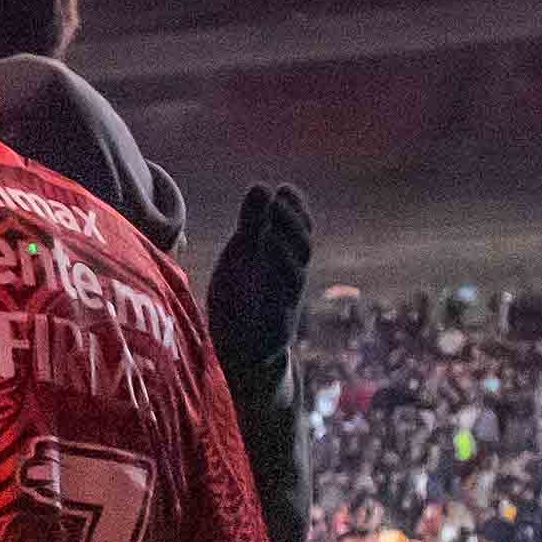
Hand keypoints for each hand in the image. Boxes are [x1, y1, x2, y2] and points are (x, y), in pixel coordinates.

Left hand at [205, 182, 314, 379]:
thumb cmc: (244, 303)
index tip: (285, 188)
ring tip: (273, 225)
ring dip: (286, 249)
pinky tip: (268, 274)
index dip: (294, 211)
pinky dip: (275, 291)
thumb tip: (262, 185)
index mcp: (279, 263)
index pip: (295, 232)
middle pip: (299, 249)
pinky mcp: (276, 332)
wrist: (245, 356)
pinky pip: (283, 309)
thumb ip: (251, 226)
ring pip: (294, 276)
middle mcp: (287, 282)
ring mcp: (284, 307)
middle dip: (291, 222)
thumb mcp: (241, 260)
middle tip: (281, 197)